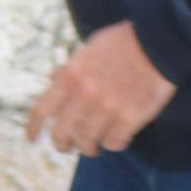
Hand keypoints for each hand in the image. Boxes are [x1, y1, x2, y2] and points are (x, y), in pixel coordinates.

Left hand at [27, 20, 174, 155]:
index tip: (31, 139)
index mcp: (71, 76)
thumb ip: (69, 68)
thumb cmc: (123, 43)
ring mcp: (108, 106)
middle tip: (68, 147)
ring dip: (89, 148)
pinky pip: (114, 142)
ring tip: (94, 147)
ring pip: (87, 142)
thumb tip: (52, 79)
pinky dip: (113, 145)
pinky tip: (118, 139)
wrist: (159, 42)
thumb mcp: (87, 50)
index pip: (42, 109)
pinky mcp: (131, 116)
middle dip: (62, 145)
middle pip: (62, 133)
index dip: (33, 128)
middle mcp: (85, 93)